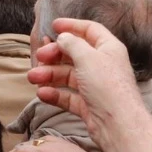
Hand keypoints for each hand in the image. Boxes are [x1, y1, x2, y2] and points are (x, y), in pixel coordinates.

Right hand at [28, 18, 141, 143]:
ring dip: (49, 75)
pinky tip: (42, 93)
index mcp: (108, 48)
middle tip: (39, 57)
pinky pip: (68, 95)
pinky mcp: (88, 105)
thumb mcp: (87, 57)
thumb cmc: (107, 86)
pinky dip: (54, 94)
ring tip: (33, 78)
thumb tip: (63, 37)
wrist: (118, 125)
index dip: (72, 26)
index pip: (90, 30)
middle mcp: (102, 65)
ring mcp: (94, 86)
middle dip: (54, 54)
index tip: (54, 26)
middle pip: (74, 54)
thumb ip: (72, 43)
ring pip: (68, 76)